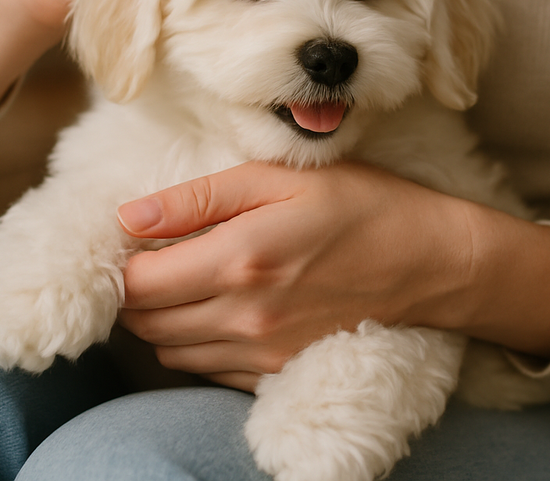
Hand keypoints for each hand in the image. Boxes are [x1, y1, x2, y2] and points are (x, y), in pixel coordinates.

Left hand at [115, 161, 490, 390]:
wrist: (430, 263)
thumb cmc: (359, 205)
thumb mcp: (281, 178)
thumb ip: (198, 198)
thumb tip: (130, 216)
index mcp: (238, 260)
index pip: (137, 285)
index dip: (119, 265)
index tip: (129, 241)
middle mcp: (244, 315)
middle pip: (145, 324)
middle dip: (134, 293)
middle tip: (152, 257)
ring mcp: (261, 351)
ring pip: (170, 351)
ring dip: (162, 320)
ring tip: (184, 281)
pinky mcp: (277, 371)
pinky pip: (207, 370)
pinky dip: (196, 344)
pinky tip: (218, 307)